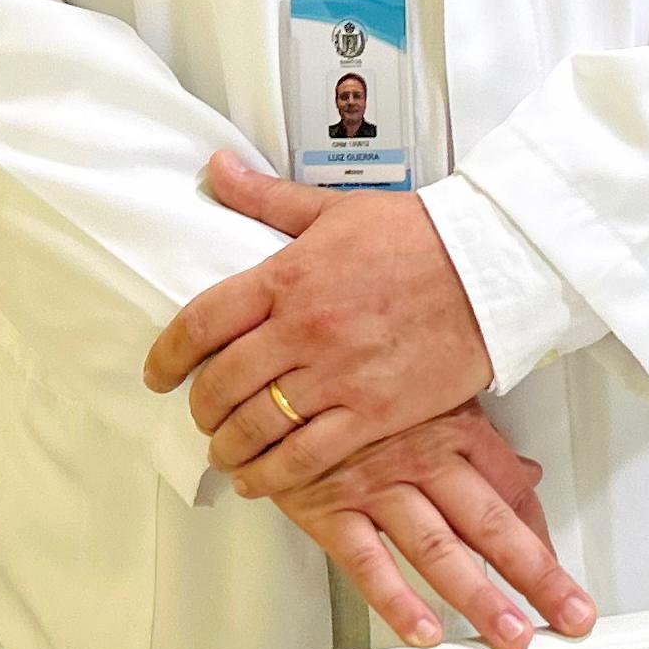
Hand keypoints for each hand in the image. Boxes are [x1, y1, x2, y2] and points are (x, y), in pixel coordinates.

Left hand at [144, 152, 495, 498]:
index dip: (168, 356)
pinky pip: (307, 457)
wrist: (490, 267)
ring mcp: (337, 376)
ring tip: (225, 452)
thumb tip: (216, 169)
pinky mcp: (373, 414)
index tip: (158, 374)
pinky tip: (261, 479)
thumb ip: (266, 198)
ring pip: (257, 427)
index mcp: (287, 275)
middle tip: (200, 414)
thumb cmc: (417, 235)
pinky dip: (274, 476)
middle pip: (222, 383)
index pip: (202, 321)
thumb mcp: (334, 209)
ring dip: (229, 447)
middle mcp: (303, 329)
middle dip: (200, 407)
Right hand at [275, 408, 596, 648]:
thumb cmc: (356, 378)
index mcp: (454, 428)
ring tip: (510, 635)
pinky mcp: (329, 507)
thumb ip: (481, 445)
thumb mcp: (429, 397)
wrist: (278, 365)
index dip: (542, 538)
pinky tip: (424, 632)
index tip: (564, 576)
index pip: (512, 490)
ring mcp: (376, 485)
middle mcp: (422, 457)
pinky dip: (396, 600)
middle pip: (491, 523)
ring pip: (437, 548)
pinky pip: (367, 561)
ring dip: (477, 596)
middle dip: (535, 575)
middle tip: (570, 614)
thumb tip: (525, 474)